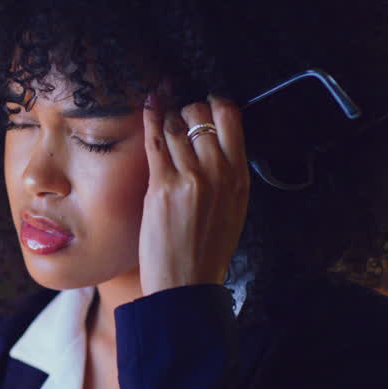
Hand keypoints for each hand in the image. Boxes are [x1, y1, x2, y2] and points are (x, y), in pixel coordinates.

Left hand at [139, 93, 249, 295]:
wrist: (187, 284)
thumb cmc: (207, 250)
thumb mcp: (233, 208)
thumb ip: (227, 175)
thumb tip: (216, 144)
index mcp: (239, 177)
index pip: (231, 118)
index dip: (215, 104)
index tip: (205, 104)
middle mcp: (218, 172)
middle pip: (201, 116)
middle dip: (187, 109)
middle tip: (178, 118)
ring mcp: (190, 178)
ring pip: (175, 125)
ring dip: (166, 117)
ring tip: (161, 117)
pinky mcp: (162, 187)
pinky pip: (155, 140)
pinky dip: (150, 118)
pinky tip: (148, 106)